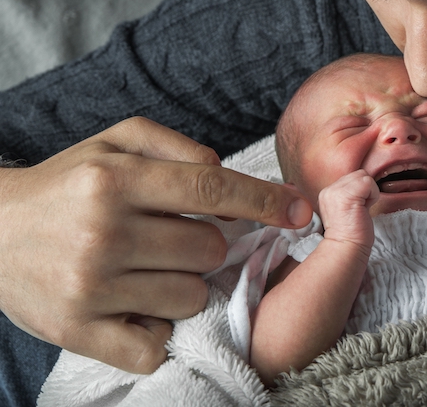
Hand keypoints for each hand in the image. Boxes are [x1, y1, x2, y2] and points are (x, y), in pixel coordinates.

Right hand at [0, 117, 311, 373]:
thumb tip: (226, 174)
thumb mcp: (114, 142)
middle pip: (208, 250)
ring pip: (190, 296)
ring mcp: (90, 285)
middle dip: (205, 245)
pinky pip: (155, 343)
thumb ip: (177, 148)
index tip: (301, 210)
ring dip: (182, 285)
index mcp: (114, 179)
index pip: (211, 190)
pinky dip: (158, 329)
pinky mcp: (77, 330)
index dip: (265, 201)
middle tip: (170, 238)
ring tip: (146, 269)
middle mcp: (103, 231)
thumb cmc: (66, 183)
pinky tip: (138, 306)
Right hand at [317, 169, 378, 252]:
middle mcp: (329, 189)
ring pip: (364, 176)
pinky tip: (365, 210)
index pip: (351, 178)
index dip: (360, 192)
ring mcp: (336, 191)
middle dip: (365, 191)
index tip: (356, 210)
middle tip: (359, 210)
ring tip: (361, 210)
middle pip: (358, 174)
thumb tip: (365, 184)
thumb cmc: (351, 234)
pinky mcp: (347, 194)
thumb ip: (350, 194)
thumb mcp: (346, 209)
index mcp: (327, 193)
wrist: (346, 249)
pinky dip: (373, 195)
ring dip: (369, 193)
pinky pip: (369, 182)